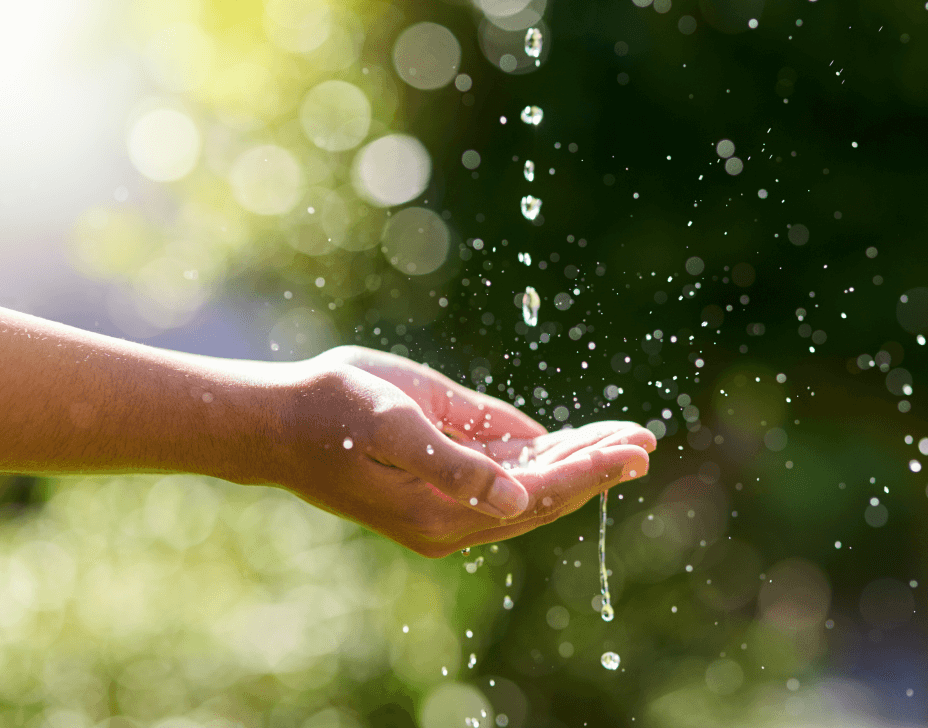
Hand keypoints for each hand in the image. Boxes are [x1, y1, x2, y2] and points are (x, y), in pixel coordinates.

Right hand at [269, 346, 654, 556]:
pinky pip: (507, 465)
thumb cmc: (333, 414)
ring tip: (627, 436)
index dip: (589, 471)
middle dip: (596, 465)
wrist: (281, 419)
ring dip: (578, 457)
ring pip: (531, 479)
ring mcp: (451, 494)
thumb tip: (514, 499)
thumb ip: (454, 466)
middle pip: (544, 491)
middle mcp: (455, 513)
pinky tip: (578, 438)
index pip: (538, 495)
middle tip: (646, 440)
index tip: (634, 450)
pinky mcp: (444, 471)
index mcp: (444, 513)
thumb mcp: (393, 428)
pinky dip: (547, 450)